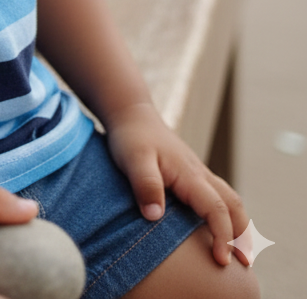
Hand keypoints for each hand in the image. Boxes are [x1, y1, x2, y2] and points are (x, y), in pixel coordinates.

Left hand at [105, 101, 249, 266]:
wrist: (132, 114)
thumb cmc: (132, 137)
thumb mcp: (133, 159)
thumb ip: (145, 184)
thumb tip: (155, 216)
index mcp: (190, 174)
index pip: (216, 209)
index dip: (223, 236)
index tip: (222, 261)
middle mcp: (199, 174)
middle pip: (233, 205)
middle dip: (242, 234)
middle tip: (245, 263)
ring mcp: (197, 173)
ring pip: (229, 199)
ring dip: (238, 225)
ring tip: (238, 252)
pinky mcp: (191, 175)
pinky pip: (217, 196)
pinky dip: (226, 215)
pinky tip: (217, 229)